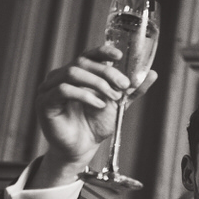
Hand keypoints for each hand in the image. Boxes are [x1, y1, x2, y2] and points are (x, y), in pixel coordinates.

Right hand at [32, 45, 157, 182]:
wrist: (83, 147)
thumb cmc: (96, 124)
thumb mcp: (119, 104)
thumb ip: (133, 90)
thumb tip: (152, 73)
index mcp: (79, 74)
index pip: (89, 55)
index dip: (103, 52)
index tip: (119, 55)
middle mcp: (62, 76)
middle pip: (83, 62)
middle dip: (107, 72)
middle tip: (124, 85)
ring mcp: (51, 87)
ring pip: (73, 73)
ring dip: (98, 83)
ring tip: (113, 97)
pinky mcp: (45, 102)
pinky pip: (63, 90)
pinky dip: (85, 95)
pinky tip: (99, 104)